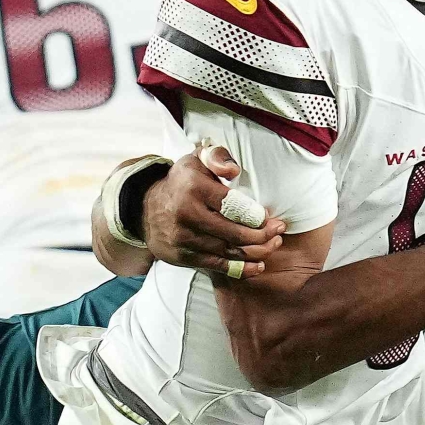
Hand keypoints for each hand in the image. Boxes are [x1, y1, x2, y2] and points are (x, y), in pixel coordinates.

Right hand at [146, 145, 285, 280]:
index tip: (271, 218)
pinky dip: (241, 268)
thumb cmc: (182, 183)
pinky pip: (218, 266)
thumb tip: (233, 170)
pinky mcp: (182, 257)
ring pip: (229, 251)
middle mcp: (186, 214)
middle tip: (278, 232)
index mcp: (193, 187)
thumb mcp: (197, 159)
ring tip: (273, 245)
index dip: (257, 215)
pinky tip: (258, 264)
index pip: (233, 205)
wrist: (145, 209)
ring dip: (257, 251)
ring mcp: (183, 238)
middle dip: (262, 235)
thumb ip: (218, 156)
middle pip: (234, 232)